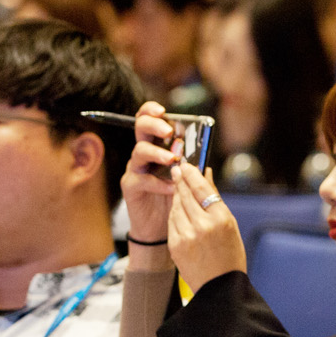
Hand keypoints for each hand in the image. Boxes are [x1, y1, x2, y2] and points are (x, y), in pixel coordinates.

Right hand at [121, 101, 179, 245]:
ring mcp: (135, 168)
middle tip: (168, 130)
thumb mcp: (187, 178)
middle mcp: (144, 153)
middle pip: (141, 129)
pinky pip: (142, 179)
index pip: (149, 120)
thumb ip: (193, 165)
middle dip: (154, 125)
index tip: (162, 110)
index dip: (151, 111)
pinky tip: (171, 187)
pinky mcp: (131, 186)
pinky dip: (158, 182)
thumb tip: (204, 155)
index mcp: (157, 144)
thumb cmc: (175, 196)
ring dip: (158, 153)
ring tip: (172, 159)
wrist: (161, 226)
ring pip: (139, 152)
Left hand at [167, 161, 247, 295]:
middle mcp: (203, 226)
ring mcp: (187, 236)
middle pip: (186, 194)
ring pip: (176, 206)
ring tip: (177, 187)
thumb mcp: (230, 225)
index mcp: (221, 219)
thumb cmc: (229, 254)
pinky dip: (174, 212)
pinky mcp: (175, 245)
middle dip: (180, 179)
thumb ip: (216, 198)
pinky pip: (172, 221)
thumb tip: (207, 174)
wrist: (218, 286)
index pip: (202, 189)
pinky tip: (177, 209)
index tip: (186, 164)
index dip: (192, 174)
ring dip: (176, 195)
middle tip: (176, 169)